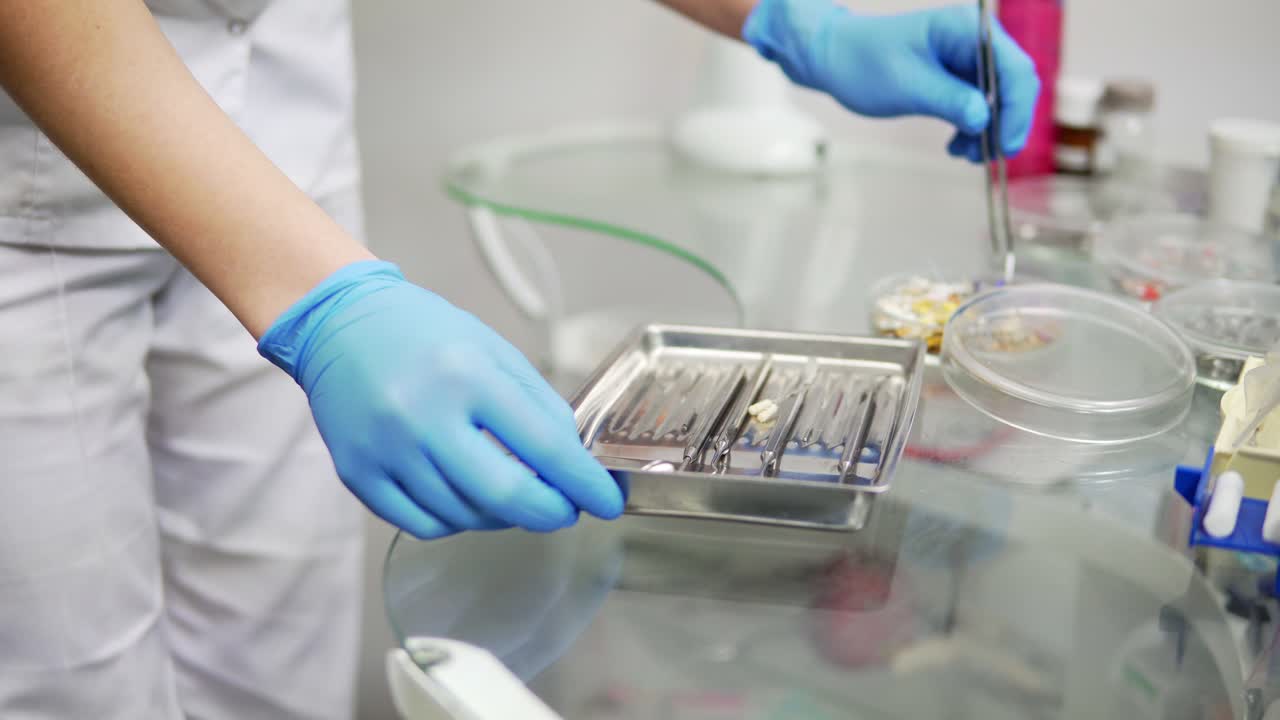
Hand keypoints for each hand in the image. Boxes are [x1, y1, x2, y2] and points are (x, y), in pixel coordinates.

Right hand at [258, 260, 623, 538]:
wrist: (339, 324)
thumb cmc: (423, 334)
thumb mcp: (494, 351)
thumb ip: (538, 406)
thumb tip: (575, 463)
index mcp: (467, 376)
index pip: (544, 447)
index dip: (583, 484)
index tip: (606, 501)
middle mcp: (423, 415)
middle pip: (505, 495)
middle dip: (549, 512)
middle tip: (565, 511)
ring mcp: (386, 450)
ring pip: (465, 516)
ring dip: (502, 514)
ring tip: (510, 491)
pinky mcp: (358, 474)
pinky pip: (422, 524)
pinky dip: (457, 520)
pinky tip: (467, 498)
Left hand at [744, 0, 1039, 160]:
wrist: (836, 60)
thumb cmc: (864, 64)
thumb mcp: (908, 87)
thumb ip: (950, 101)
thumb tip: (985, 119)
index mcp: (966, 28)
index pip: (1014, 68)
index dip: (1017, 109)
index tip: (1004, 144)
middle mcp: (974, 39)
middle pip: (1013, 84)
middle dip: (1005, 123)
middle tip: (987, 157)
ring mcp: (967, 58)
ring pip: (999, 99)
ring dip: (989, 131)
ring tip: (965, 155)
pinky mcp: (958, 77)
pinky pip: (980, 105)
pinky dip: (974, 128)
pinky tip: (957, 146)